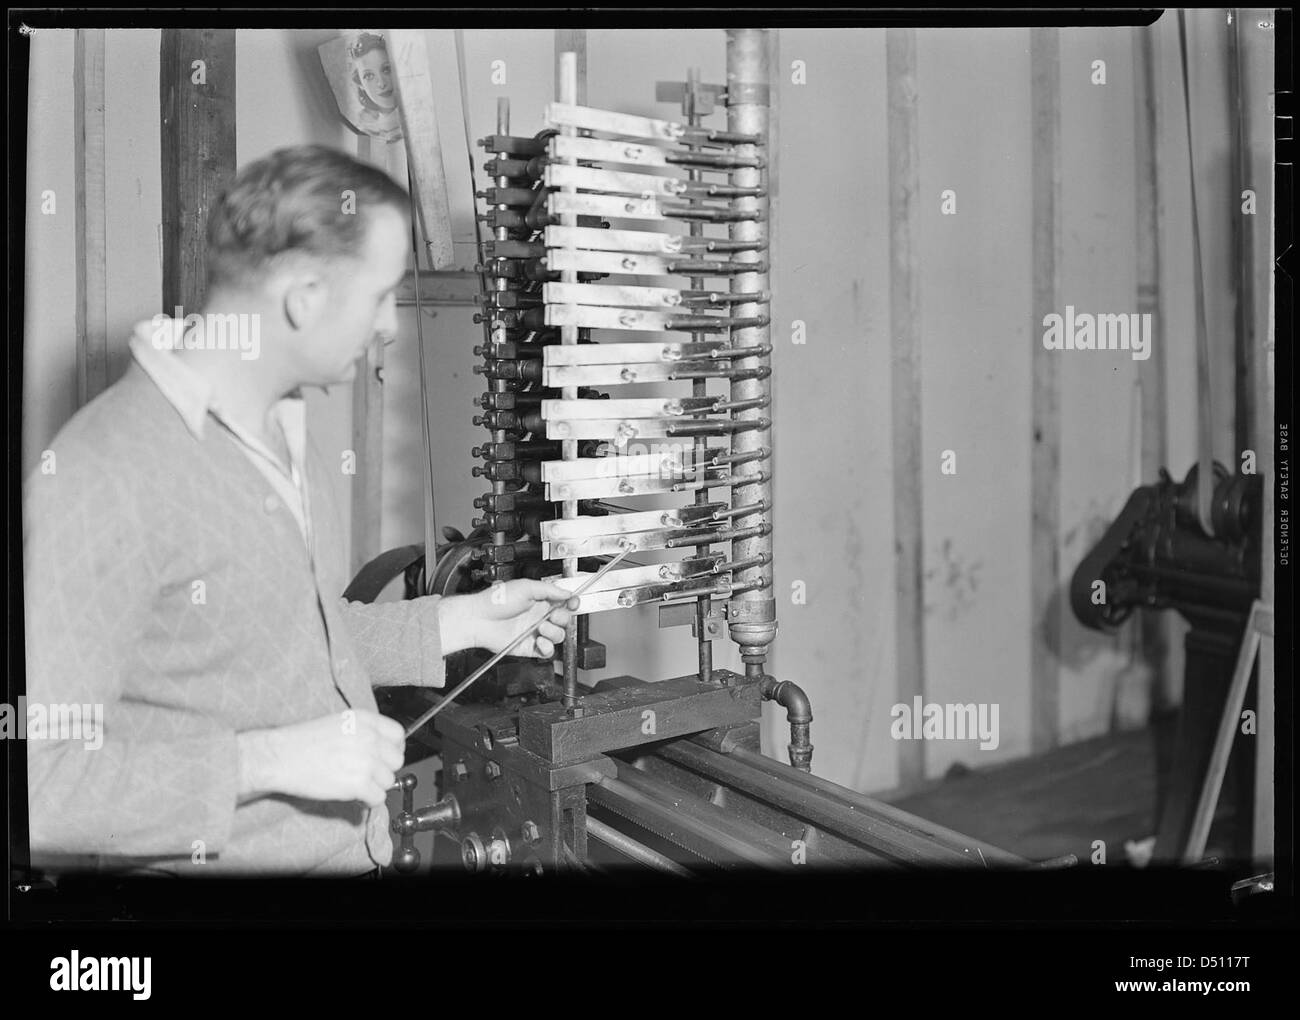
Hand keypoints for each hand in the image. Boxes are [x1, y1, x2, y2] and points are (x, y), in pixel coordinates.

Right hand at [237, 710, 404, 806]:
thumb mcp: (339, 723)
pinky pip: (378, 798)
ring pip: (389, 781)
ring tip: (356, 784)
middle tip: (367, 774)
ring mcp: (366, 760)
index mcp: (365, 719)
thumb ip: (364, 732)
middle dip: (384, 770)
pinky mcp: (358, 783)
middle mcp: (369, 737)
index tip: (385, 758)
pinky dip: (368, 801)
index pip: (398, 735)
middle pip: (396, 760)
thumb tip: (382, 749)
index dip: (393, 749)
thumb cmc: (303, 741)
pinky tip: (355, 796)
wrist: (281, 756)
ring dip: (374, 786)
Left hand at [445, 580, 580, 658]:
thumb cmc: (496, 601)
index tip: (574, 603)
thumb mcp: (526, 587)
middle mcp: (539, 616)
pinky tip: (539, 640)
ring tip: (541, 628)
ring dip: (553, 632)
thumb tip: (566, 593)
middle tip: (552, 616)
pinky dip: (547, 647)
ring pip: (558, 636)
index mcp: (540, 600)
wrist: (479, 619)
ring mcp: (535, 632)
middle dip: (562, 618)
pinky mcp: (529, 647)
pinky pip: (548, 651)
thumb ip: (549, 590)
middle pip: (565, 620)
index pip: (564, 602)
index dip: (572, 603)